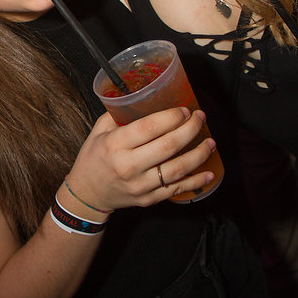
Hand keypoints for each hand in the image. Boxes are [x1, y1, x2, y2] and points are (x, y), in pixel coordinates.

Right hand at [68, 107, 215, 210]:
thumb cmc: (93, 158)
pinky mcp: (148, 199)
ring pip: (177, 169)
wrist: (87, 194)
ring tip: (210, 142)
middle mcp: (128, 165)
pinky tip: (210, 172)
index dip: (171, 117)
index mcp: (115, 145)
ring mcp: (140, 185)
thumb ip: (119, 115)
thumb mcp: (99, 131)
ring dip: (198, 154)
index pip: (149, 127)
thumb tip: (144, 98)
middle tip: (199, 119)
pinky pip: (176, 189)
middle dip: (189, 130)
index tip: (184, 110)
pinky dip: (196, 181)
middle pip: (168, 146)